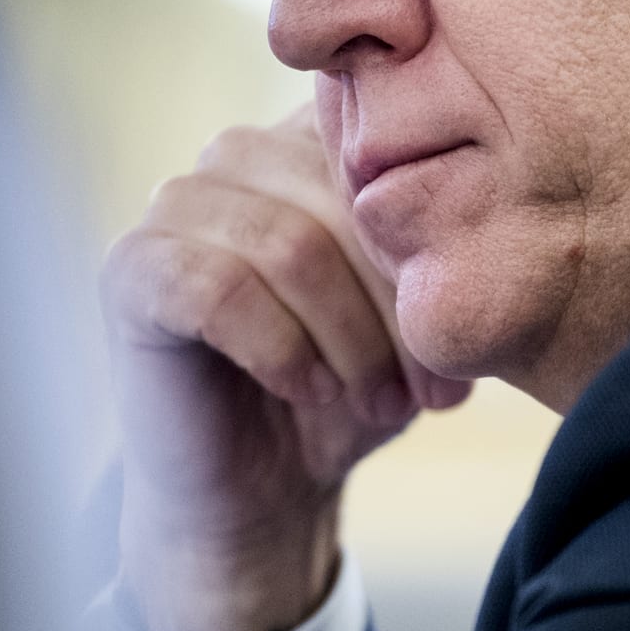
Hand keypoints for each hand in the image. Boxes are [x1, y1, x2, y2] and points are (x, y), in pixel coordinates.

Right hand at [101, 103, 470, 630]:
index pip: (392, 148)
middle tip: (435, 390)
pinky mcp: (131, 268)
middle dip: (400, 303)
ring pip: (290, 244)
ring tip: (380, 401)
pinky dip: (281, 349)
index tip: (461, 334)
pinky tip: (307, 390)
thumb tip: (499, 212)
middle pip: (345, 197)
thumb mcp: (422, 314)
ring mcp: (176, 204)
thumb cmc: (351, 390)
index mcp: (313, 138)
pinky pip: (219, 288)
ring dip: (350, 340)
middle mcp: (238, 152)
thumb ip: (447, 247)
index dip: (434, 246)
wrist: (264, 492)